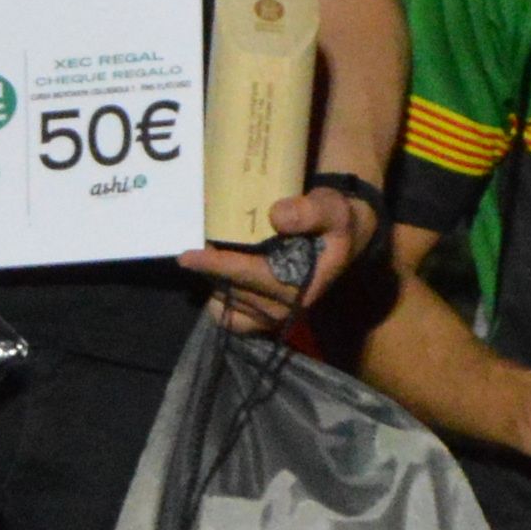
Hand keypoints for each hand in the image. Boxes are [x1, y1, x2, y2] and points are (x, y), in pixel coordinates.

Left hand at [179, 178, 372, 338]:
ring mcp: (274, 318)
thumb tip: (276, 216)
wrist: (345, 239)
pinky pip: (231, 319)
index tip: (186, 257)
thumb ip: (309, 211)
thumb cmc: (335, 223)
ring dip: (213, 281)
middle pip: (232, 290)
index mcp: (300, 286)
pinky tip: (217, 278)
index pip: (248, 276)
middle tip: (199, 242)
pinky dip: (219, 300)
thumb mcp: (331, 209)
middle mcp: (285, 309)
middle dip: (210, 269)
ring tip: (208, 256)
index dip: (216, 265)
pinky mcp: (265, 320)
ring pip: (227, 304)